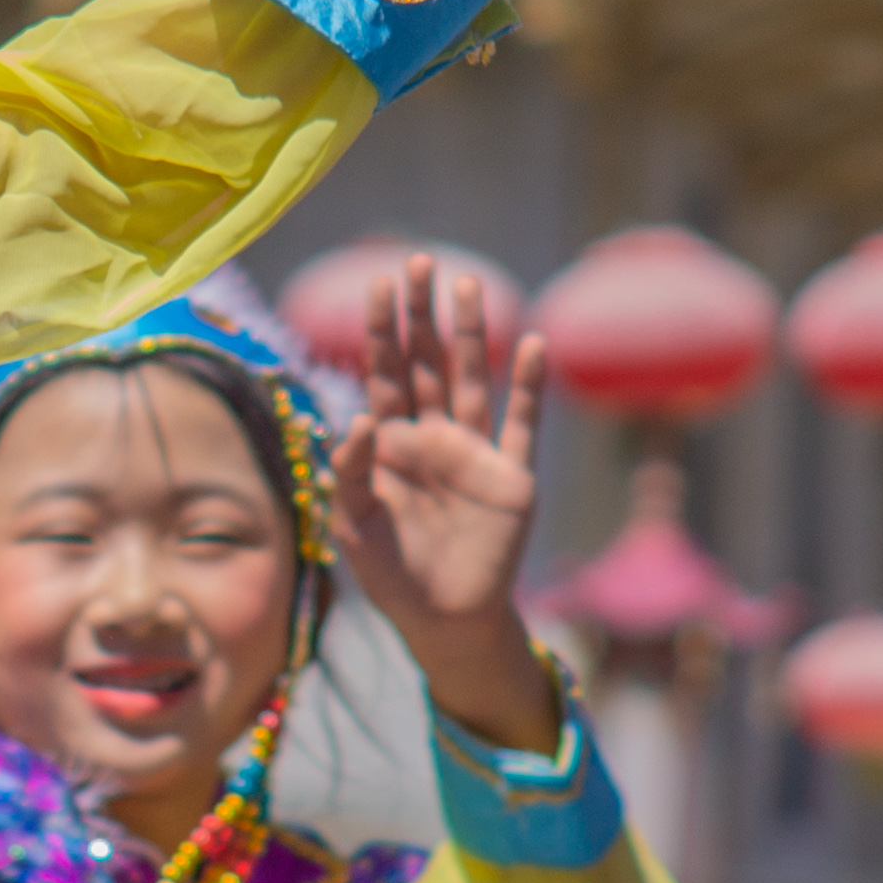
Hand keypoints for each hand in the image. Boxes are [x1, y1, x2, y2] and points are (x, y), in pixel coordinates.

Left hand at [330, 254, 560, 755]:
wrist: (444, 621)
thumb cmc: (390, 573)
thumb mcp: (353, 524)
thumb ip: (351, 472)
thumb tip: (358, 418)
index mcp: (390, 444)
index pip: (382, 375)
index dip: (380, 331)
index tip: (377, 283)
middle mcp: (432, 436)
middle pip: (425, 363)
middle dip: (421, 315)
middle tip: (418, 262)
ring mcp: (474, 452)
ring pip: (470, 380)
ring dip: (470, 334)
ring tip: (468, 284)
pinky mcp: (511, 477)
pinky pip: (520, 424)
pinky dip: (528, 387)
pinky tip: (532, 345)